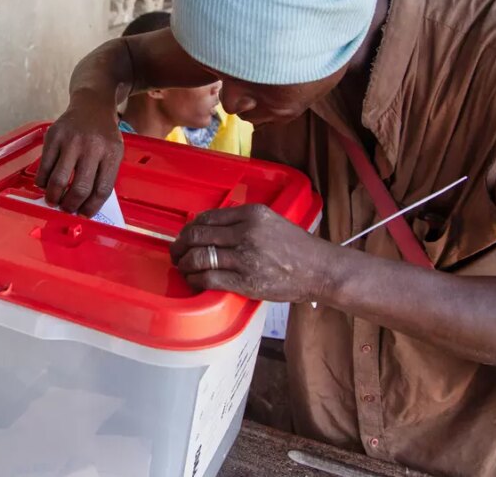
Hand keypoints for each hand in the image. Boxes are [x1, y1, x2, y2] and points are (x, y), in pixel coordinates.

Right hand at [35, 95, 123, 215]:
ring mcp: (71, 140)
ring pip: (59, 180)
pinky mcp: (53, 136)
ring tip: (53, 201)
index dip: (91, 208)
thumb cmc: (103, 135)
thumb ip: (103, 175)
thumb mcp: (113, 152)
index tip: (84, 214)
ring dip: (54, 197)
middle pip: (80, 188)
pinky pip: (44, 167)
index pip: (102, 190)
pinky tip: (45, 184)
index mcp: (112, 153)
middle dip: (71, 206)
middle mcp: (92, 147)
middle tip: (66, 209)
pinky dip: (42, 182)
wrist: (92, 105)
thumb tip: (85, 206)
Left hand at [169, 204, 336, 302]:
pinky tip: (194, 280)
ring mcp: (244, 257)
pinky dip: (195, 279)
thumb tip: (211, 229)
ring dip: (185, 263)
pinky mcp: (245, 281)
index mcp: (251, 214)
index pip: (207, 217)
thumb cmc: (297, 248)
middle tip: (176, 253)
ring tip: (183, 267)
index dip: (190, 228)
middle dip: (180, 245)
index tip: (185, 236)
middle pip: (197, 236)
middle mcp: (246, 232)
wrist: (319, 270)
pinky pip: (209, 278)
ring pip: (199, 257)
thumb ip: (243, 221)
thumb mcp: (271, 221)